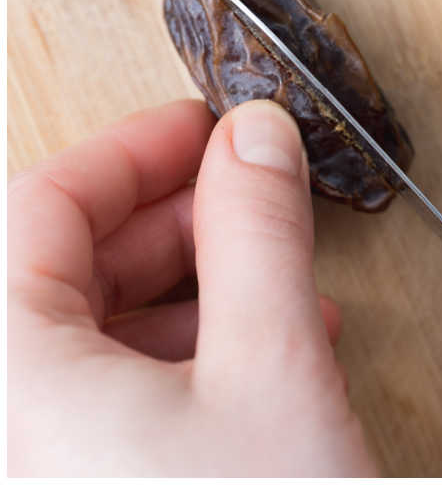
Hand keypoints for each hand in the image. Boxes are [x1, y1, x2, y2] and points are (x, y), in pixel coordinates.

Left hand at [8, 99, 376, 475]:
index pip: (39, 204)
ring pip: (90, 331)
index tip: (206, 127)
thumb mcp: (273, 370)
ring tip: (279, 280)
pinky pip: (108, 394)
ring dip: (191, 289)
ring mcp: (40, 456)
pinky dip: (186, 356)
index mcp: (11, 376)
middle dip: (173, 220)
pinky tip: (268, 357)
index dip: (134, 149)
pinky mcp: (84, 482)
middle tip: (250, 191)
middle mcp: (7, 419)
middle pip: (59, 266)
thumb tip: (256, 138)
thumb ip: (258, 233)